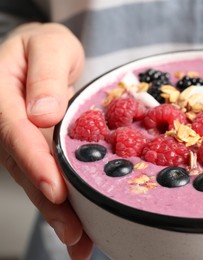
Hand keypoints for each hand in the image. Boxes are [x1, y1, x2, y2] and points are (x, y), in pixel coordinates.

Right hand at [0, 23, 91, 258]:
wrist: (43, 54)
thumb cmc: (45, 47)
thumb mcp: (49, 47)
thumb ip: (45, 76)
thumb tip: (42, 112)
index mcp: (1, 98)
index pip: (16, 134)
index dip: (36, 163)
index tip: (56, 189)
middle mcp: (6, 125)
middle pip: (26, 168)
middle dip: (50, 203)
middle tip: (74, 233)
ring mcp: (19, 142)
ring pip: (36, 180)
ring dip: (58, 213)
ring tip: (80, 242)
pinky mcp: (35, 150)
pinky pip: (47, 177)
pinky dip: (64, 203)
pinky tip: (78, 229)